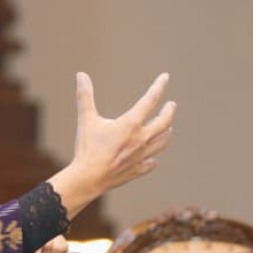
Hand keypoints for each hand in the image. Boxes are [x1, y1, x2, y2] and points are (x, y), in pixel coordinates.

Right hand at [49, 72, 174, 218]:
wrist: (89, 178)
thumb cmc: (87, 148)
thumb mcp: (86, 119)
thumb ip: (85, 96)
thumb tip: (81, 75)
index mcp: (131, 124)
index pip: (150, 100)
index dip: (159, 87)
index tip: (165, 77)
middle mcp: (141, 139)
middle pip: (163, 122)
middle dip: (169, 112)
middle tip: (172, 105)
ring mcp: (141, 156)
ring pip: (161, 143)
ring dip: (166, 133)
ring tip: (168, 128)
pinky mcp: (136, 170)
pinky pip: (150, 164)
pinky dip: (153, 160)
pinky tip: (153, 159)